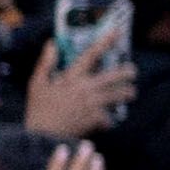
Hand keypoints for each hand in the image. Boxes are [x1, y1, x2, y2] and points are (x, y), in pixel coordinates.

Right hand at [23, 43, 138, 140]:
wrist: (41, 136)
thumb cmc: (38, 109)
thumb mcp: (37, 84)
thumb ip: (46, 63)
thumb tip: (52, 44)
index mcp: (71, 77)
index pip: (91, 54)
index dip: (106, 41)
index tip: (117, 32)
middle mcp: (85, 88)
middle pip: (114, 76)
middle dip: (127, 72)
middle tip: (132, 72)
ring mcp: (92, 104)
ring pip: (118, 95)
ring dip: (127, 94)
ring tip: (130, 93)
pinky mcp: (96, 119)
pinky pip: (109, 117)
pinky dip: (109, 119)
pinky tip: (108, 120)